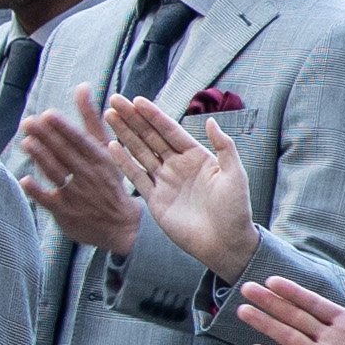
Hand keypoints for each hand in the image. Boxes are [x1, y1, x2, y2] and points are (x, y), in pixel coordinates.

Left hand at [13, 94, 143, 252]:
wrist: (120, 224)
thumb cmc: (108, 179)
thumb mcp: (105, 148)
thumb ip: (90, 118)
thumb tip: (82, 86)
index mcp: (99, 158)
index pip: (79, 140)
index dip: (64, 128)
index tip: (48, 115)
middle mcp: (88, 174)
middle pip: (65, 154)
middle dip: (47, 138)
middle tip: (29, 122)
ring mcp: (76, 194)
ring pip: (57, 173)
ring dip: (42, 158)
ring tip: (26, 142)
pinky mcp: (65, 212)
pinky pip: (49, 201)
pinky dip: (37, 191)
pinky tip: (25, 180)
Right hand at [106, 93, 255, 276]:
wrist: (226, 244)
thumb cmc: (235, 210)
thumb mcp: (234, 175)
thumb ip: (224, 147)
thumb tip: (212, 121)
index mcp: (197, 156)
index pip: (170, 130)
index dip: (153, 115)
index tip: (137, 100)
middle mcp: (178, 165)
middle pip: (151, 137)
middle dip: (133, 119)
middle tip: (115, 100)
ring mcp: (165, 182)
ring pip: (140, 152)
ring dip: (125, 134)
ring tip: (109, 115)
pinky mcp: (155, 200)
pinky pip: (137, 177)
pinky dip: (124, 162)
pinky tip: (111, 146)